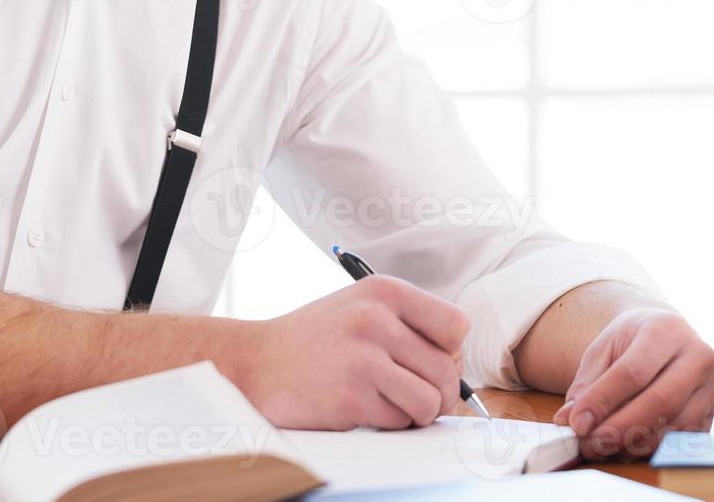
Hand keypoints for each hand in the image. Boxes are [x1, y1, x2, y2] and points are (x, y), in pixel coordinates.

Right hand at [237, 275, 468, 429]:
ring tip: (394, 403)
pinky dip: (390, 422)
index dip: (450, 350)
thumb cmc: (315, 339)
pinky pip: (400, 421)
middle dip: (439, 391)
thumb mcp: (361, 307)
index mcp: (384, 291)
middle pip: (448, 369)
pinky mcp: (351, 397)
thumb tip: (456, 362)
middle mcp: (376, 319)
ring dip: (418, 412)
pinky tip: (366, 408)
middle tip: (417, 395)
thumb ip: (408, 323)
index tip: (429, 360)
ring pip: (431, 400)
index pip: (456, 325)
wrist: (256, 362)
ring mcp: (363, 358)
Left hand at [550, 308, 713, 458]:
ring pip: (677, 425)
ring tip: (603, 448)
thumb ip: (586, 383)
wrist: (665, 334)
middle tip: (591, 444)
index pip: (633, 371)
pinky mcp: (712, 412)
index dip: (604, 400)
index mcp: (665, 330)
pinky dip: (654, 449)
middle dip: (622, 428)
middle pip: (661, 400)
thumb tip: (569, 420)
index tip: (577, 422)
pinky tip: (627, 450)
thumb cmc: (632, 341)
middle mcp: (696, 356)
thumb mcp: (603, 348)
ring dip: (637, 444)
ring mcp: (710, 386)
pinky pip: (685, 439)